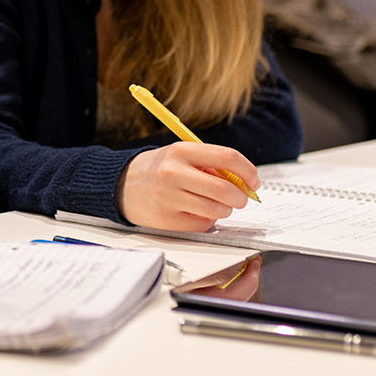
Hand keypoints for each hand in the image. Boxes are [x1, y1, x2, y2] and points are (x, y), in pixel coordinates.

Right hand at [117, 142, 259, 231]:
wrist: (122, 185)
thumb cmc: (160, 169)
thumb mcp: (182, 156)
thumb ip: (211, 165)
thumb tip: (245, 182)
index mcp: (181, 151)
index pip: (228, 157)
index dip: (248, 171)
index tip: (253, 181)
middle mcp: (174, 173)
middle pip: (225, 189)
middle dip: (241, 197)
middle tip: (240, 198)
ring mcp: (169, 198)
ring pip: (217, 210)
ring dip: (224, 210)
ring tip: (213, 204)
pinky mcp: (167, 220)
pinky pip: (202, 224)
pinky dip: (207, 220)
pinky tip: (195, 212)